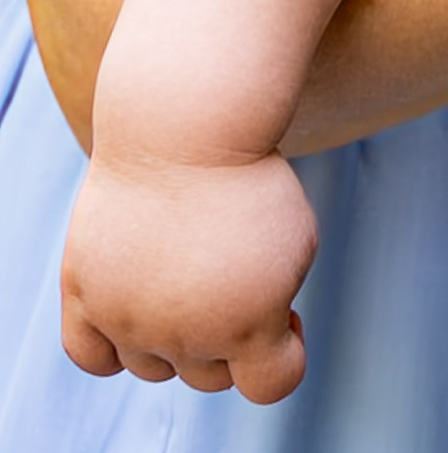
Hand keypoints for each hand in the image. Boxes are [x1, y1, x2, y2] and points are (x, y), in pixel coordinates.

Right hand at [62, 150, 316, 403]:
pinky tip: (136, 309)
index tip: (288, 312)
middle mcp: (183, 334)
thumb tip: (238, 346)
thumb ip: (275, 307)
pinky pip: (92, 358)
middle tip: (235, 276)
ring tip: (189, 274)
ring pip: (154, 367)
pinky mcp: (84, 296)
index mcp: (247, 324)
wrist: (188, 128)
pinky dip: (114, 347)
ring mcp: (127, 319)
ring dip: (175, 337)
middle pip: (209, 376)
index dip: (287, 352)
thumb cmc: (252, 183)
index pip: (272, 386)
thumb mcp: (297, 241)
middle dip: (229, 337)